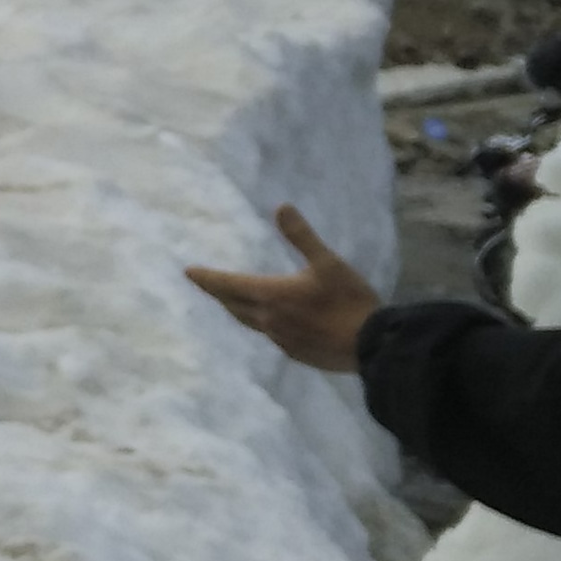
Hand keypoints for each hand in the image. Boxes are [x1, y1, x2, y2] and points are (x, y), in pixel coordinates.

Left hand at [184, 207, 379, 373]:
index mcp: (271, 296)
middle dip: (219, 293)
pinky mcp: (297, 353)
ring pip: (251, 322)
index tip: (188, 272)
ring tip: (233, 301)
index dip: (207, 278)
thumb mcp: (328, 262)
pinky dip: (264, 324)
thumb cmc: (349, 301)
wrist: (372, 346)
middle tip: (207, 285)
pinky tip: (273, 323)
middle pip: (234, 305)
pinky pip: (271, 336)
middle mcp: (269, 320)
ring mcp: (282, 340)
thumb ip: (302, 236)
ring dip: (239, 309)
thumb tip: (281, 207)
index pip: (228, 285)